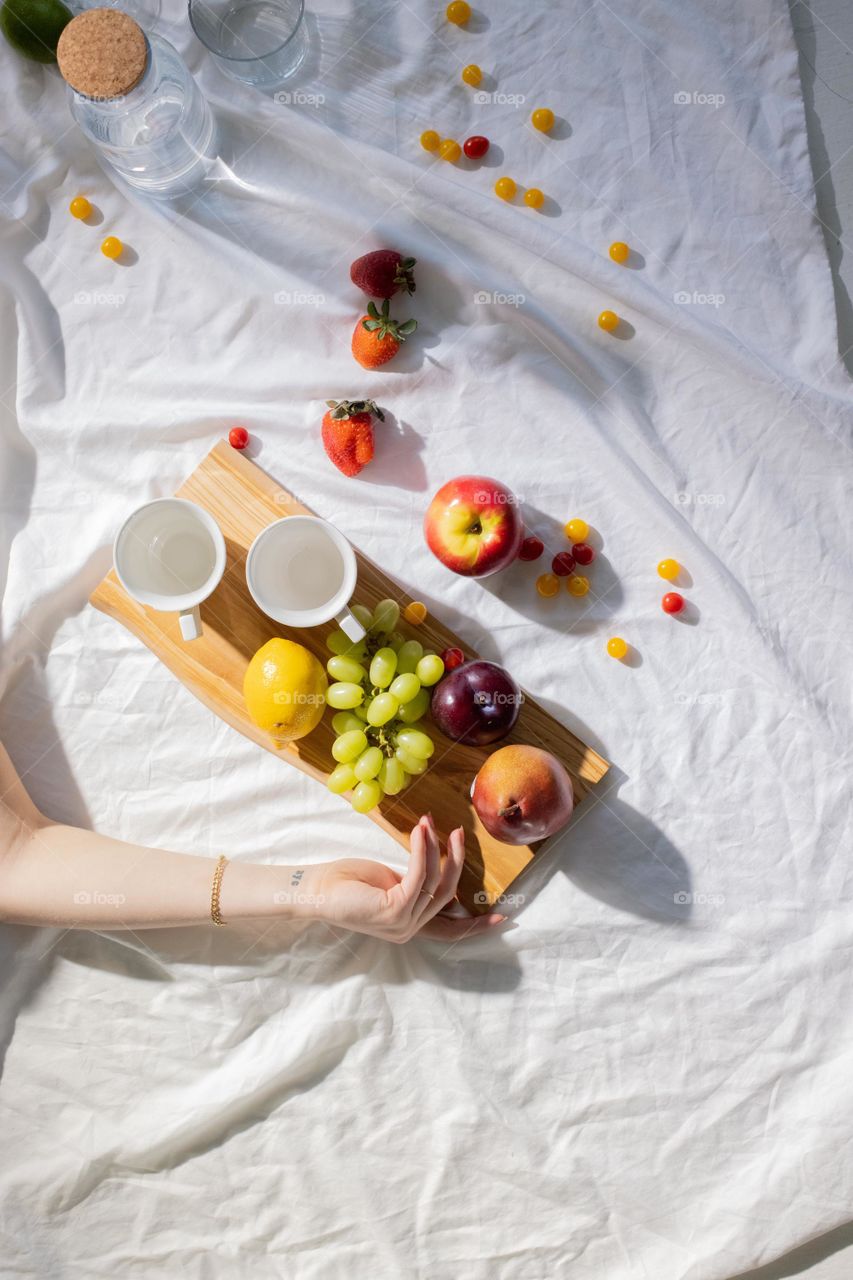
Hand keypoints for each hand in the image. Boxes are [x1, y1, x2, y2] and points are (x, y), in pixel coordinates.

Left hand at [307, 815, 507, 942]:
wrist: (314, 889)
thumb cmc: (346, 882)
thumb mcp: (390, 882)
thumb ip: (414, 882)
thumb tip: (435, 866)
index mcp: (409, 925)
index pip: (449, 930)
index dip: (476, 924)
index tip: (504, 918)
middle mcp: (408, 930)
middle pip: (448, 895)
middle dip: (455, 861)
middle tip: (457, 832)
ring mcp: (402, 924)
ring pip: (436, 884)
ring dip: (436, 849)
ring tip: (429, 823)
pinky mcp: (394, 910)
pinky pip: (420, 876)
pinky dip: (423, 851)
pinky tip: (420, 831)